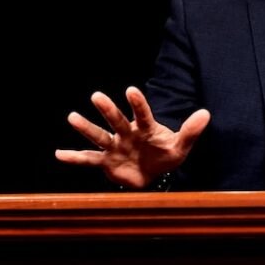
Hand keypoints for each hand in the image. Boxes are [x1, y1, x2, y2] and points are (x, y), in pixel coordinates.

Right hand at [55, 86, 209, 188]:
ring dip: (86, 127)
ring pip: (99, 136)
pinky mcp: (106, 162)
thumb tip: (206, 113)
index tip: (130, 90)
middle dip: (107, 110)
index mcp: (145, 129)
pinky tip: (59, 154)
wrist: (151, 175)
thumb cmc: (165, 156)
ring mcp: (114, 147)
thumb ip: (190, 131)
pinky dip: (74, 157)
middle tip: (96, 96)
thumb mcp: (181, 147)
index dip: (137, 103)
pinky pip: (88, 159)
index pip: (142, 114)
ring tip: (72, 117)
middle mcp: (127, 134)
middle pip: (116, 121)